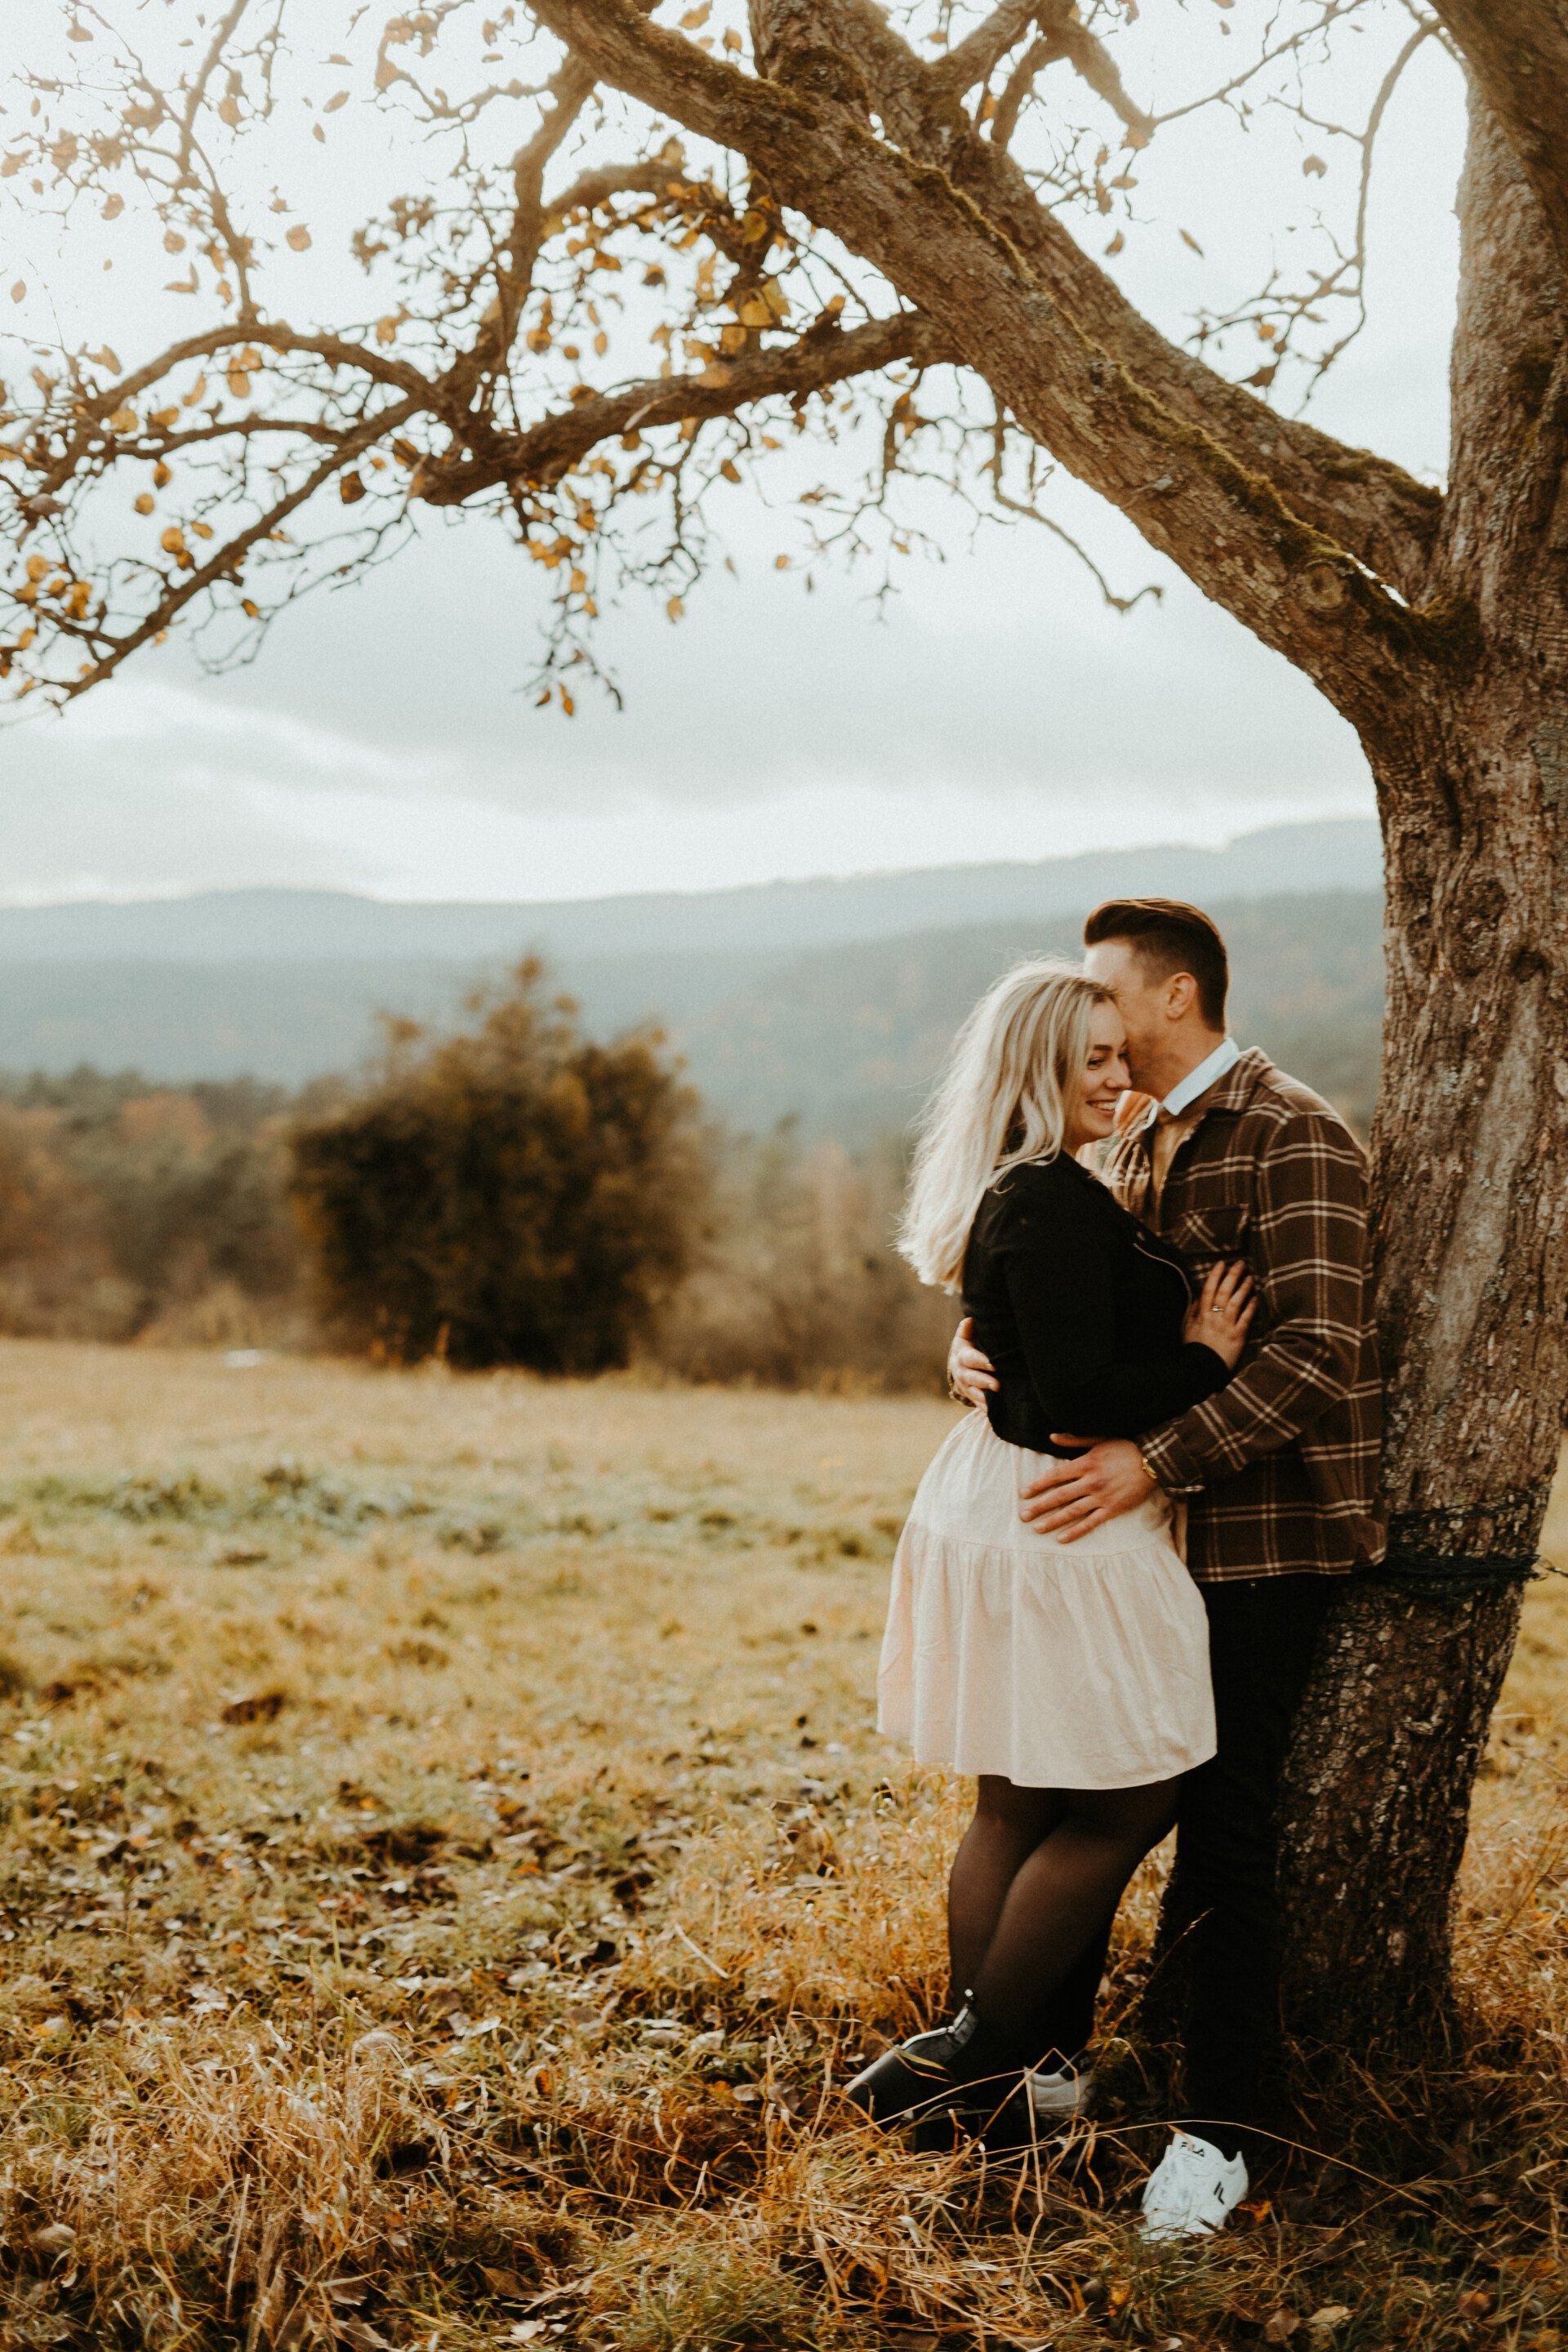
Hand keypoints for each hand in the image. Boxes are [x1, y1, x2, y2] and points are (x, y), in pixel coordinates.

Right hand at [947, 1315, 997, 1403]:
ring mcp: (965, 1386)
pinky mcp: (970, 1396)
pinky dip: (985, 1408)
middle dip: (984, 1382)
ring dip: (984, 1398)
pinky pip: (977, 1404)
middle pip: (972, 1378)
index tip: (993, 1364)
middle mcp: (961, 1372)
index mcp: (962, 1356)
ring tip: (995, 1402)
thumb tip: (970, 1320)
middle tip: (997, 1385)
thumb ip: (967, 1330)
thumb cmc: (967, 1348)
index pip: (970, 1358)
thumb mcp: (964, 1339)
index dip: (981, 1361)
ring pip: (974, 1393)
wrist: (957, 1367)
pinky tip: (993, 1412)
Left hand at [1019, 1438, 1154, 1541]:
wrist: (1152, 1462)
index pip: (1055, 1476)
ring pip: (1072, 1512)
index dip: (1037, 1485)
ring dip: (1053, 1521)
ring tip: (1037, 1529)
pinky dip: (1076, 1531)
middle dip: (1039, 1506)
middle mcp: (1091, 1482)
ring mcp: (1101, 1497)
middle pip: (1059, 1496)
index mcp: (1085, 1463)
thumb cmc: (1124, 1448)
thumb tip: (1051, 1437)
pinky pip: (1091, 1523)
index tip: (1024, 1493)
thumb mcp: (1098, 1439)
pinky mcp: (1112, 1509)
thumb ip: (1073, 1440)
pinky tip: (1062, 1538)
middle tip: (1023, 1515)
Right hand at [1183, 1258, 1256, 1368]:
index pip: (1209, 1289)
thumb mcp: (1186, 1329)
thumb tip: (1197, 1298)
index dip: (1215, 1275)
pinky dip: (1251, 1308)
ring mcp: (1227, 1326)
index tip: (1221, 1264)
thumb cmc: (1193, 1349)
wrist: (1201, 1369)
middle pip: (1224, 1292)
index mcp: (1201, 1314)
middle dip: (1232, 1276)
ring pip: (1236, 1302)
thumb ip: (1192, 1313)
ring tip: (1250, 1277)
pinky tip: (1255, 1298)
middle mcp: (1215, 1317)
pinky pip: (1246, 1319)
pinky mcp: (1237, 1336)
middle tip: (1240, 1263)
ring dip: (1244, 1288)